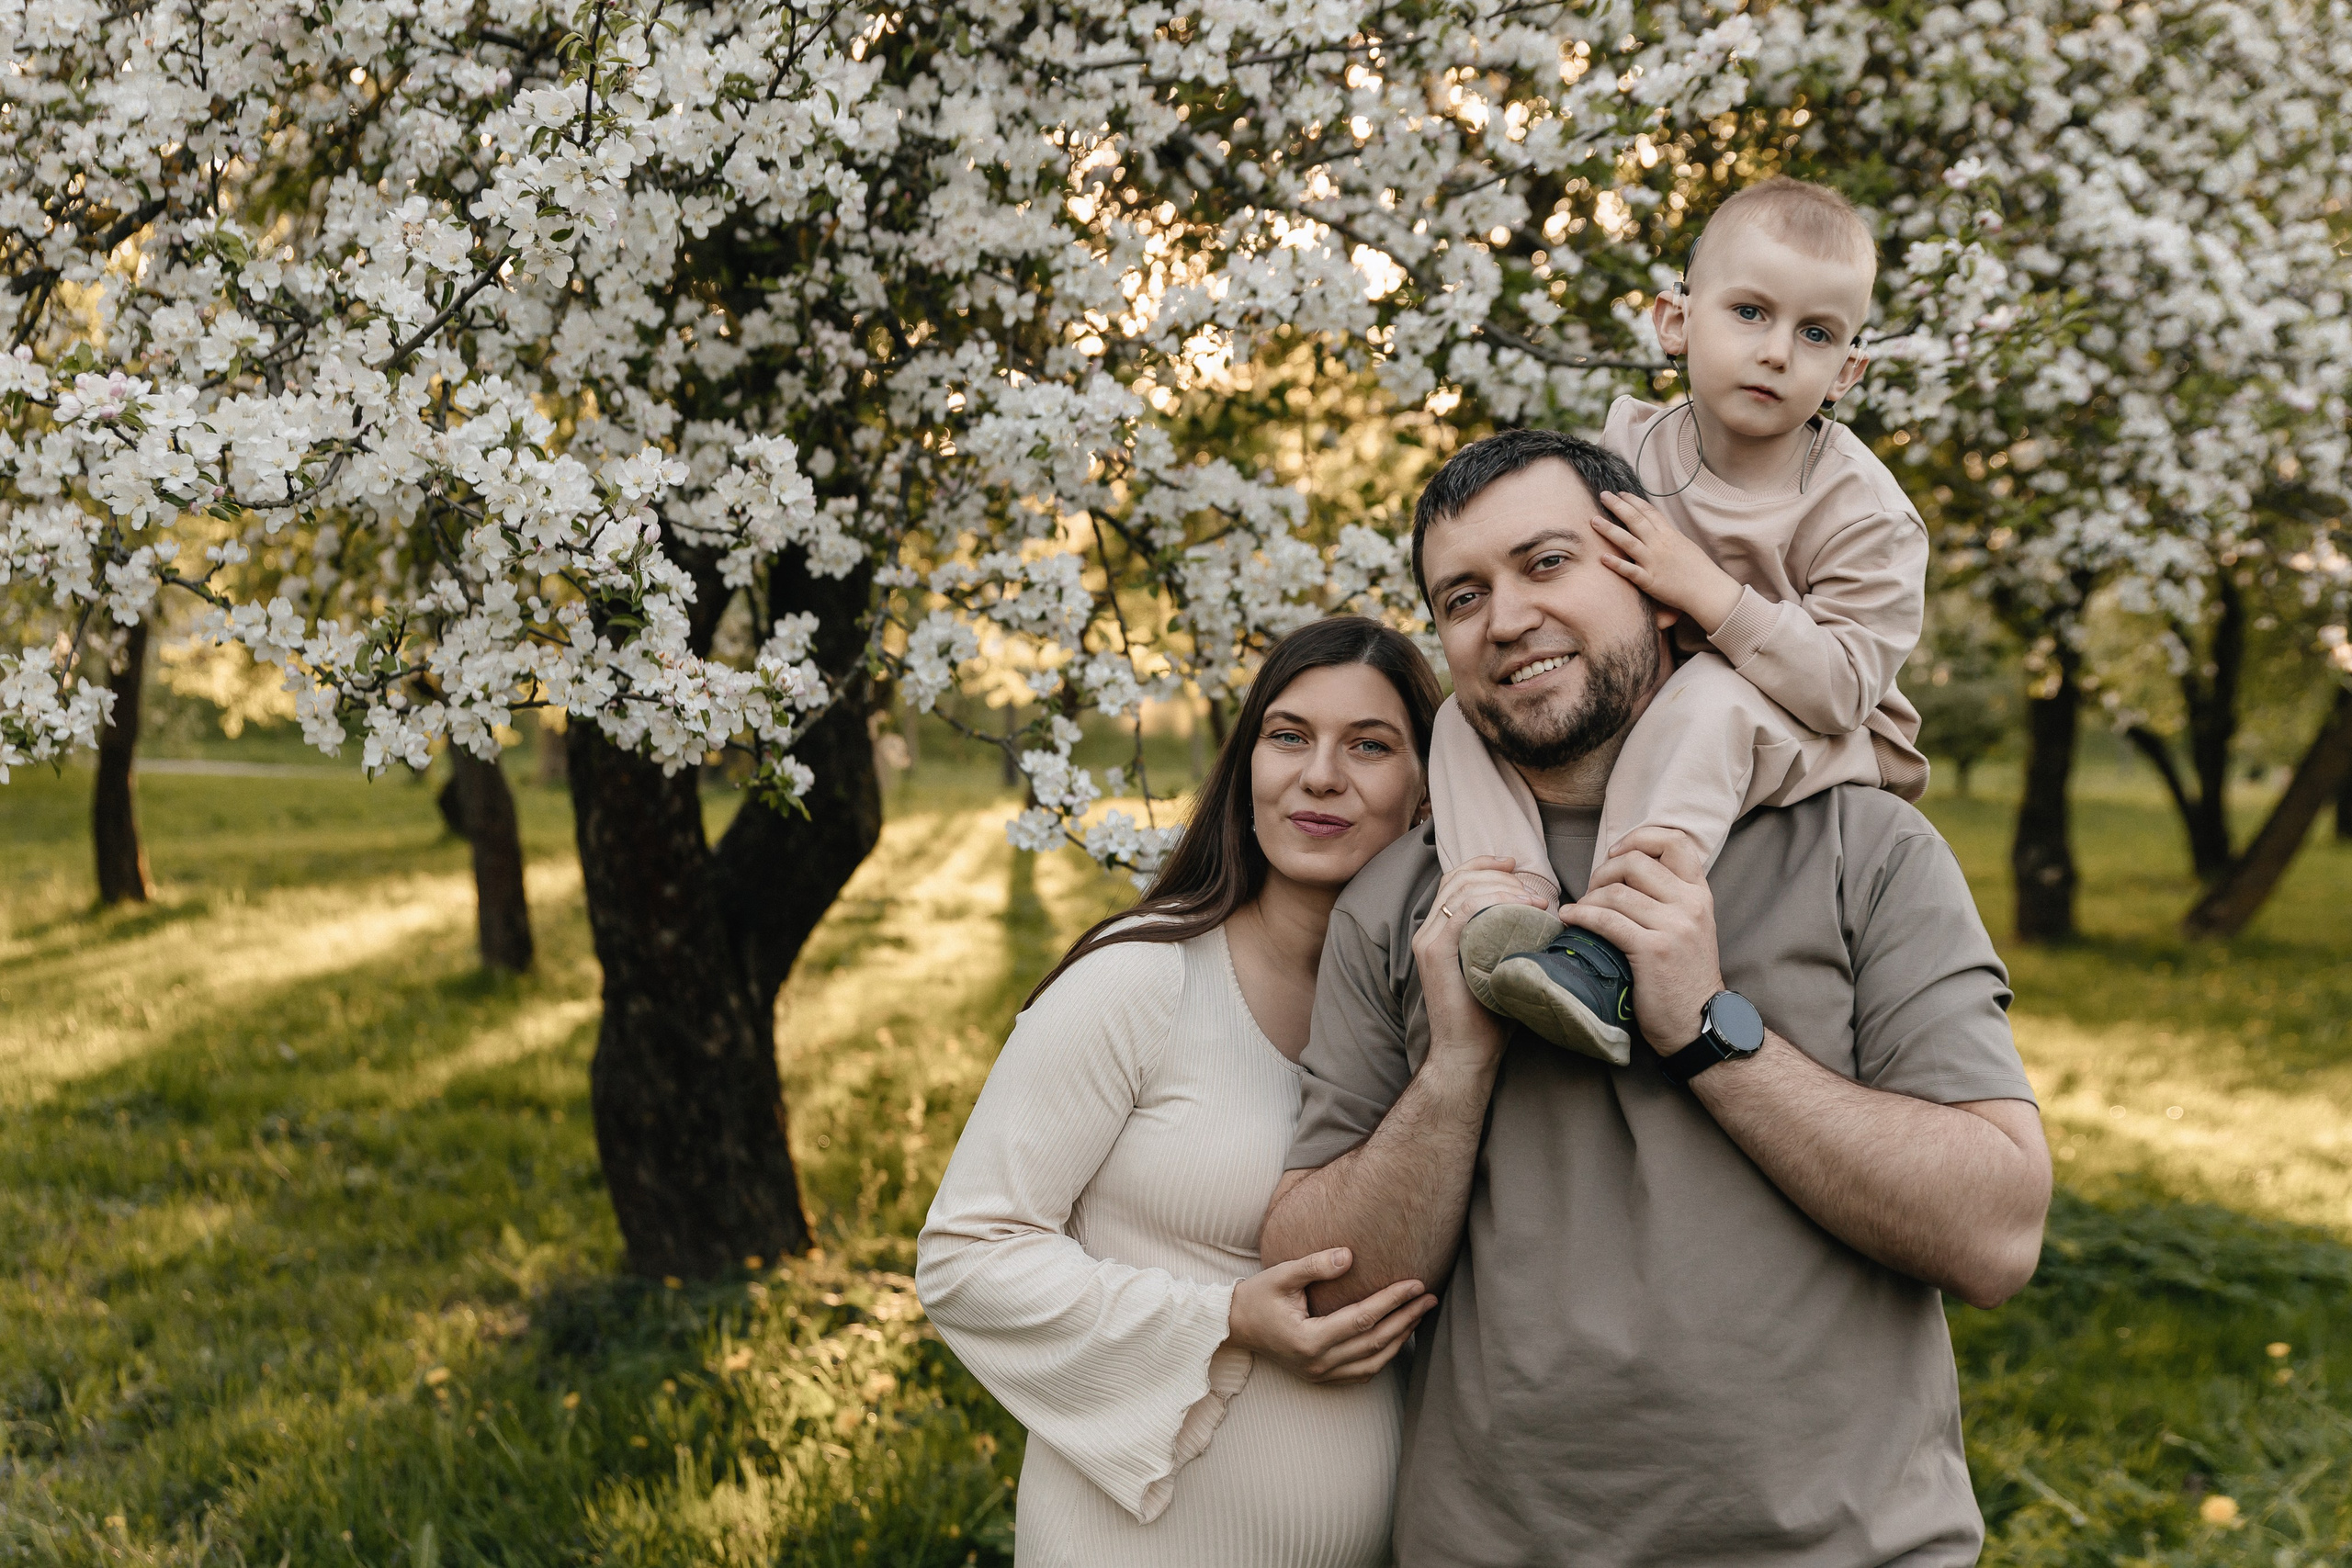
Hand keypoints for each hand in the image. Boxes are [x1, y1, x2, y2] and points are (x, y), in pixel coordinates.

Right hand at [1226, 1248, 1436, 1383]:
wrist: (1235, 1325)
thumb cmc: (1258, 1296)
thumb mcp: (1282, 1275)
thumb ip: (1315, 1265)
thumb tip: (1350, 1255)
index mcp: (1309, 1339)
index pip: (1363, 1319)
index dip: (1392, 1301)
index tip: (1415, 1283)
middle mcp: (1318, 1363)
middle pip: (1375, 1342)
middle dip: (1407, 1319)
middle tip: (1430, 1298)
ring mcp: (1320, 1374)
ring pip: (1373, 1362)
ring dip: (1400, 1339)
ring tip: (1420, 1316)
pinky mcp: (1321, 1377)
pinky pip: (1362, 1372)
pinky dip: (1383, 1356)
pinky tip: (1397, 1338)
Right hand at [1413, 857, 1541, 1075]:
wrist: (1468, 1054)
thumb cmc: (1490, 1017)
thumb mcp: (1500, 967)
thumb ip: (1509, 939)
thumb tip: (1547, 917)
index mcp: (1439, 931)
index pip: (1456, 880)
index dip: (1484, 864)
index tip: (1515, 863)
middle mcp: (1428, 931)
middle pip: (1459, 878)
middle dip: (1498, 873)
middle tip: (1532, 887)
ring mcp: (1428, 941)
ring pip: (1460, 890)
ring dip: (1501, 886)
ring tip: (1533, 898)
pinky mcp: (1435, 954)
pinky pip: (1461, 912)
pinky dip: (1491, 901)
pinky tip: (1520, 906)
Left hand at [1561, 826, 1725, 1048]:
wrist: (1698, 1022)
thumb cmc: (1683, 976)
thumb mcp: (1689, 927)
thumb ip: (1668, 897)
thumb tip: (1623, 869)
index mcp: (1700, 894)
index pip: (1675, 841)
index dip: (1639, 838)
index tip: (1616, 854)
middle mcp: (1691, 904)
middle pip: (1634, 862)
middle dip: (1603, 872)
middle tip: (1592, 892)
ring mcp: (1673, 926)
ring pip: (1615, 892)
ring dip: (1588, 899)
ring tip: (1580, 912)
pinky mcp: (1652, 950)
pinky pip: (1606, 920)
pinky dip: (1580, 915)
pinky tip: (1570, 919)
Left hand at [1593, 490, 1743, 634]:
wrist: (1708, 590)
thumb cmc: (1698, 569)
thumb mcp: (1684, 545)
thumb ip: (1668, 536)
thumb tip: (1657, 528)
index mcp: (1669, 534)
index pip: (1648, 512)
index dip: (1633, 501)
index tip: (1620, 493)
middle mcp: (1659, 545)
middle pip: (1635, 520)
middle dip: (1618, 506)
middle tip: (1603, 495)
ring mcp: (1654, 562)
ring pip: (1628, 542)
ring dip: (1610, 530)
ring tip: (1594, 521)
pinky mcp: (1650, 581)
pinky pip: (1631, 571)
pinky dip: (1617, 564)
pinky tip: (1602, 558)